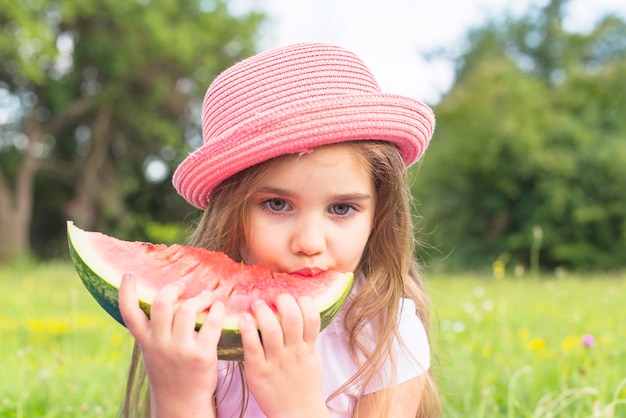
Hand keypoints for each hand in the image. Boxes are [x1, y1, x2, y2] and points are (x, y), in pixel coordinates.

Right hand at [118, 273, 224, 417]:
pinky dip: (218, 310)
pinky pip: (211, 324)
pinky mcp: (202, 355)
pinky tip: (220, 307)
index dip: (125, 292)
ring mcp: (180, 350)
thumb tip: (164, 300)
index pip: (128, 314)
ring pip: (188, 309)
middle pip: (162, 303)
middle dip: (174, 288)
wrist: (182, 404)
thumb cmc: (171, 372)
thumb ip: (154, 330)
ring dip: (201, 297)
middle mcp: (160, 344)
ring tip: (208, 296)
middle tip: (183, 286)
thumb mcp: (154, 352)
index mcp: (146, 342)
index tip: (128, 274)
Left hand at [239, 294, 329, 417]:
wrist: (297, 414)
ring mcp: (276, 361)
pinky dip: (248, 329)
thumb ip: (307, 339)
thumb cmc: (304, 386)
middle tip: (275, 298)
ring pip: (271, 328)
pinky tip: (244, 319)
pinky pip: (252, 346)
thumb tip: (302, 315)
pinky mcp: (258, 371)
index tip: (295, 298)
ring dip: (263, 311)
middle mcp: (293, 352)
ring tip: (257, 304)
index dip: (304, 302)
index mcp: (308, 348)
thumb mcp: (312, 359)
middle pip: (291, 317)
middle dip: (283, 301)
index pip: (311, 317)